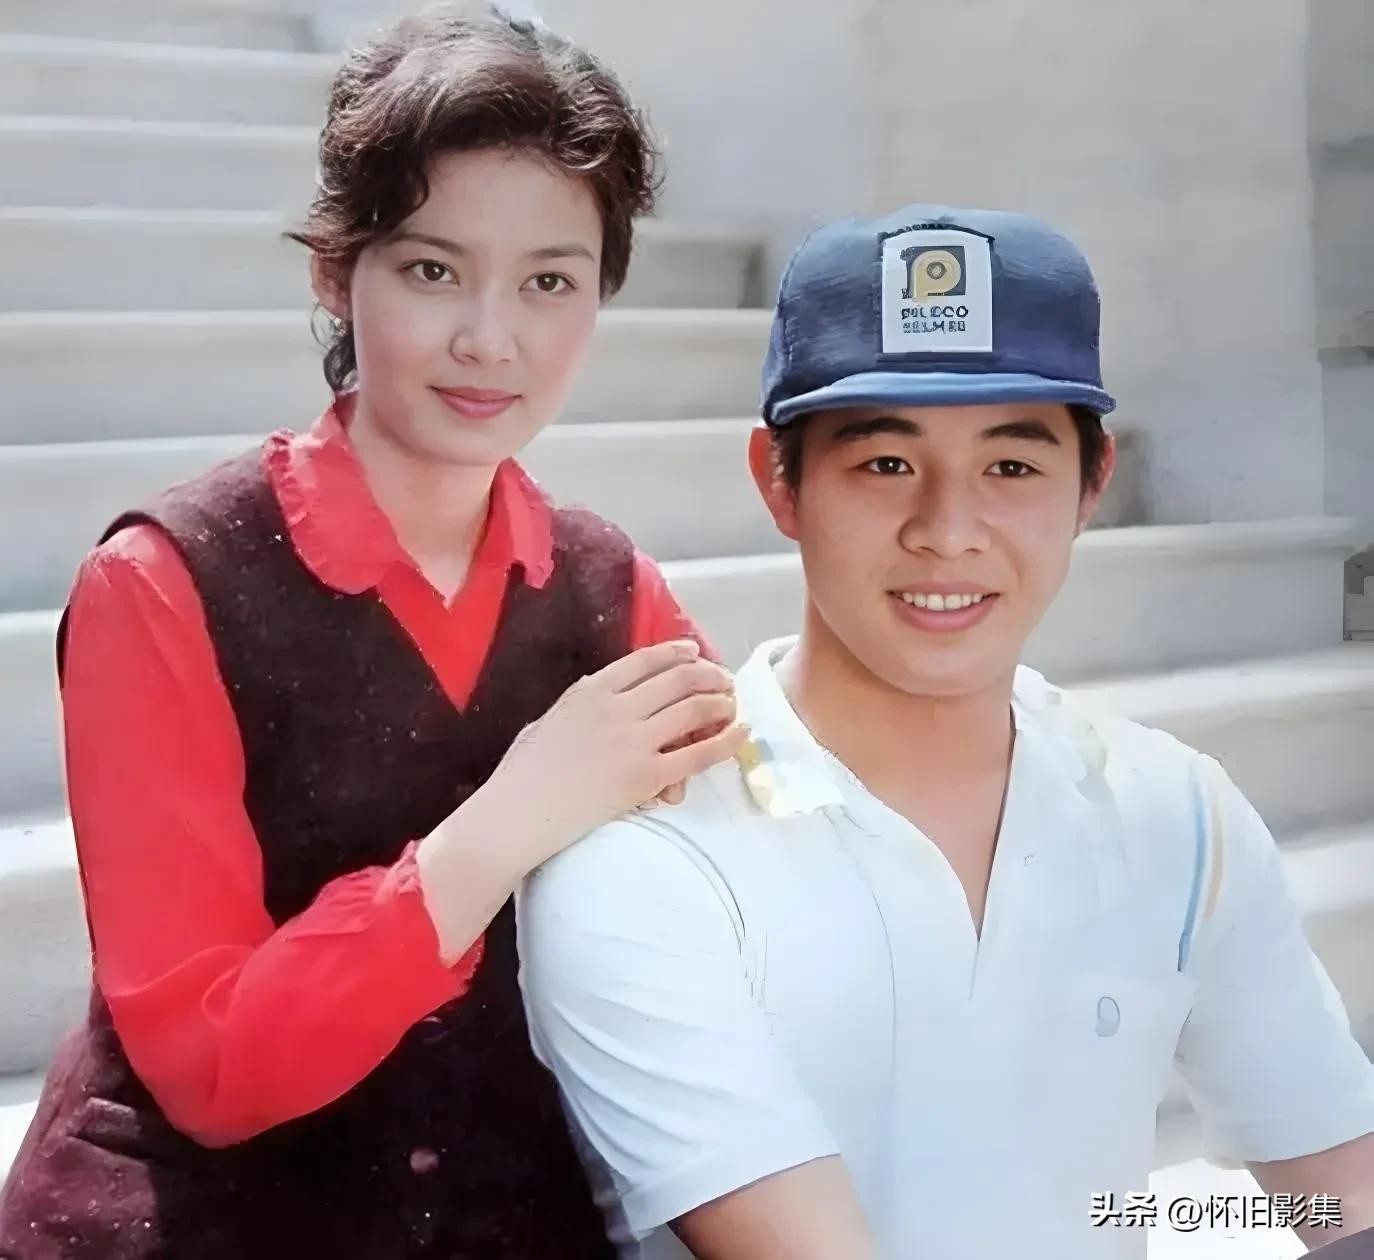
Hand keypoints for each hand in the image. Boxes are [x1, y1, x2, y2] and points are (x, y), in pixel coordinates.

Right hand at [486, 639, 746, 867]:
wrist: (515, 814)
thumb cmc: (521, 775)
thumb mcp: (547, 722)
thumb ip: (580, 708)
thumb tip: (602, 702)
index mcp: (590, 690)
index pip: (645, 660)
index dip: (677, 653)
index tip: (695, 654)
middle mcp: (616, 707)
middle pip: (679, 678)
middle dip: (709, 675)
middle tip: (724, 682)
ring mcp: (633, 740)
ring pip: (694, 708)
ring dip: (721, 702)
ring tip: (733, 706)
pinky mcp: (645, 776)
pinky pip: (698, 754)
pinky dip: (727, 740)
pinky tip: (741, 733)